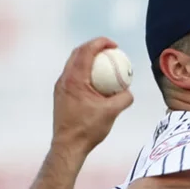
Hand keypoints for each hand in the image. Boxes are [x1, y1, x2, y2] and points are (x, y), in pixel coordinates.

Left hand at [52, 37, 133, 153]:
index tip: (114, 45)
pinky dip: (85, 72)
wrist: (68, 145)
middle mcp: (64, 80)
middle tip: (109, 50)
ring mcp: (60, 87)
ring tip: (104, 64)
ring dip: (88, 59)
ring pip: (73, 64)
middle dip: (94, 47)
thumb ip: (124, 98)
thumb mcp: (112, 112)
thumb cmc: (88, 129)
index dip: (100, 42)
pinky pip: (73, 76)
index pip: (86, 51)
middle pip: (77, 53)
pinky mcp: (61, 95)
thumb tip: (129, 91)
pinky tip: (96, 82)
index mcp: (75, 79)